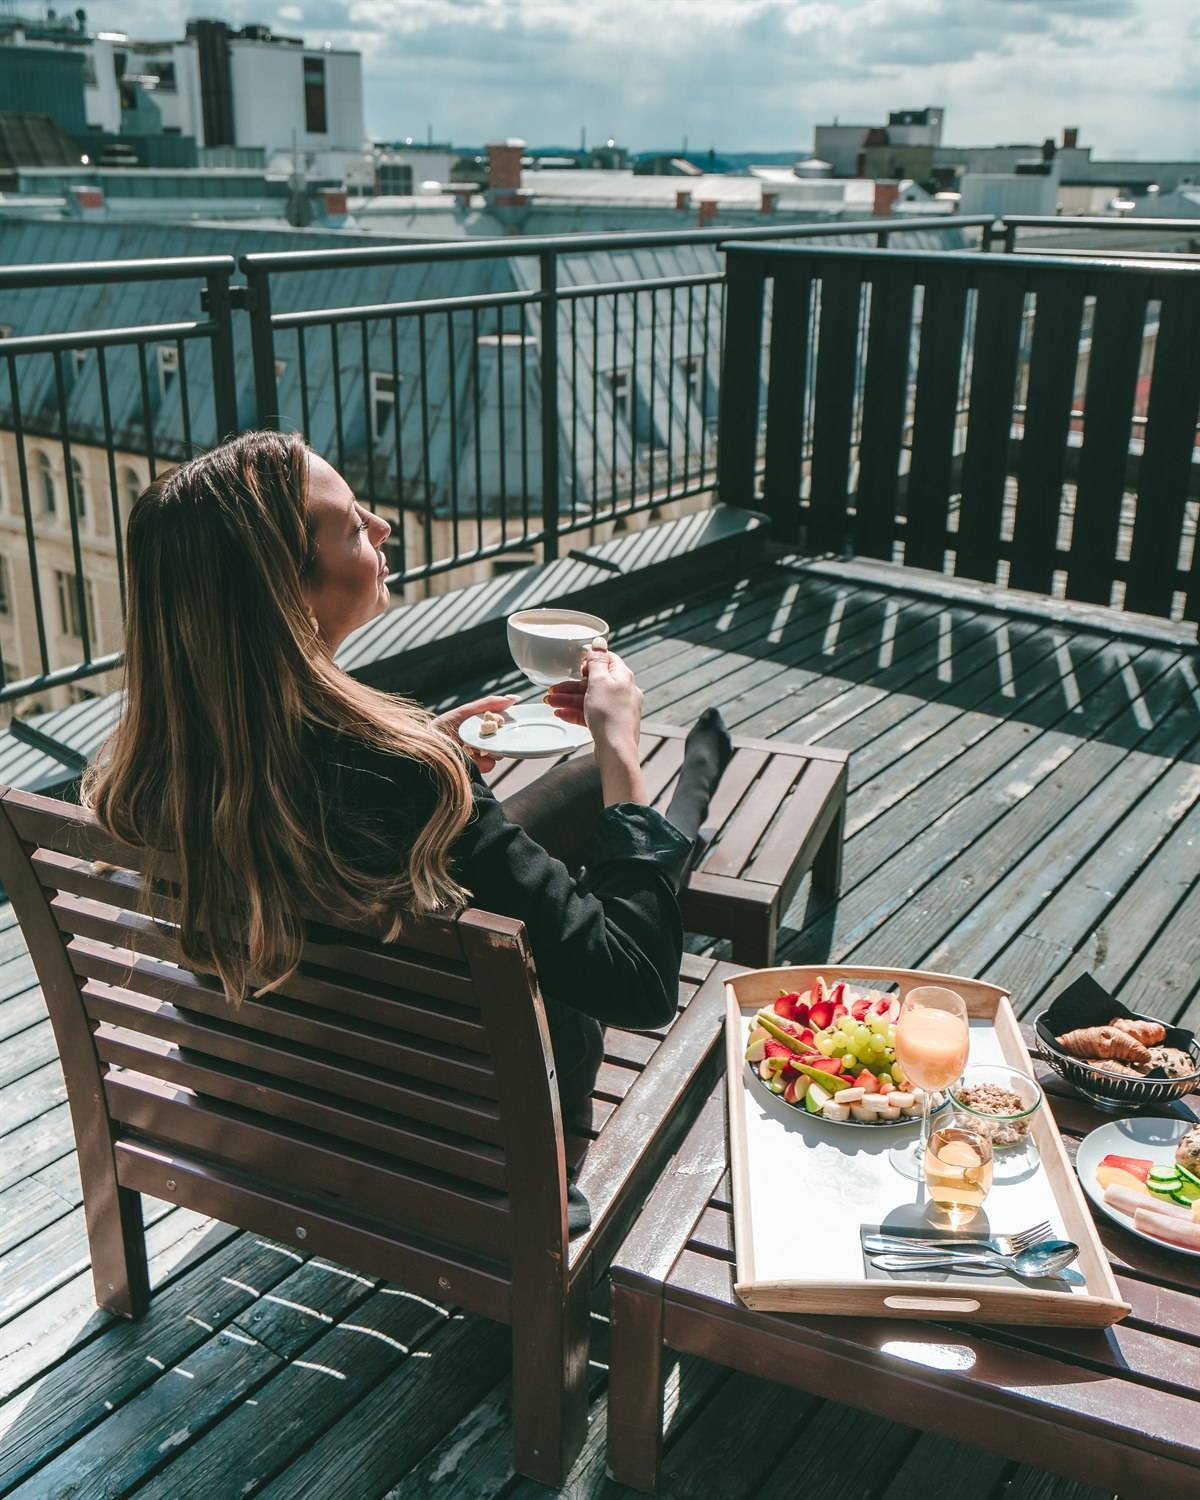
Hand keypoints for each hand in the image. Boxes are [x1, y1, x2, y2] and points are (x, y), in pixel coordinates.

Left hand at [433, 694, 516, 772]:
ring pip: (499, 754)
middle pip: (503, 739)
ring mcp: (480, 757)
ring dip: (487, 749)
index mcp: (481, 726)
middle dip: (496, 737)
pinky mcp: (477, 770)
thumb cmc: (442, 728)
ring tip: (471, 746)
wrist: (426, 748)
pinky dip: (481, 761)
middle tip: (482, 734)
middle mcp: (482, 742)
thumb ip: (488, 704)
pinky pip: (490, 765)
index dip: (503, 723)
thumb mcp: (464, 712)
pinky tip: (469, 756)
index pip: (502, 724)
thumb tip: (514, 698)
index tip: (499, 722)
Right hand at [545, 647, 645, 803]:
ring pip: (589, 699)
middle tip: (552, 689)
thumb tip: (599, 641)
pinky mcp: (609, 724)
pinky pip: (590, 714)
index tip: (574, 666)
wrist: (615, 751)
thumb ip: (597, 661)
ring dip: (568, 699)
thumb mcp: (599, 682)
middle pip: (593, 682)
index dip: (589, 662)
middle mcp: (622, 692)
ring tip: (549, 703)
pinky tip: (560, 714)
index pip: (607, 660)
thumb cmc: (609, 716)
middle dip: (570, 686)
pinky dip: (575, 713)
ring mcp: (616, 709)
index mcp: (623, 677)